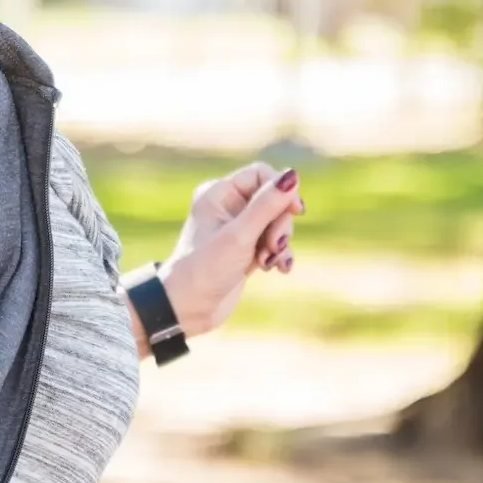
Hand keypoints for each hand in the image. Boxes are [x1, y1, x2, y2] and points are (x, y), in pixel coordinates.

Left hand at [156, 162, 305, 337]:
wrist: (187, 308)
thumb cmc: (205, 268)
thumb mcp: (240, 235)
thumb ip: (267, 205)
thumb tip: (292, 174)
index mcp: (218, 194)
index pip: (261, 174)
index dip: (280, 189)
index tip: (295, 210)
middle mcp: (227, 208)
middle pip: (272, 200)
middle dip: (280, 223)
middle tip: (274, 245)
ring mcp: (237, 230)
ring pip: (276, 223)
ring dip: (280, 242)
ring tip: (269, 262)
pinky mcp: (245, 251)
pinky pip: (273, 243)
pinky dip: (279, 255)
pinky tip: (278, 269)